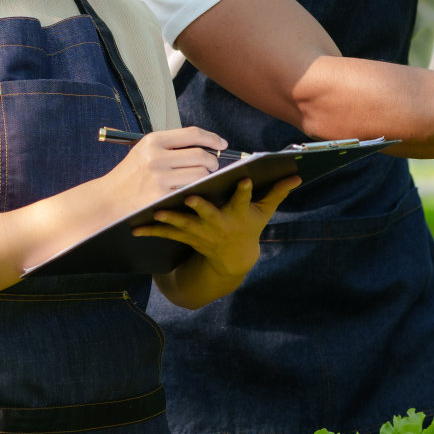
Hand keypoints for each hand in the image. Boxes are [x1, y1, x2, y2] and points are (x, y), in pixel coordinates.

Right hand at [98, 127, 228, 212]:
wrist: (108, 199)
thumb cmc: (130, 174)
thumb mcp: (144, 151)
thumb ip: (170, 145)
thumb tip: (204, 144)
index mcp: (153, 140)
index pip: (192, 134)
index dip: (212, 138)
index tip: (222, 144)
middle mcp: (157, 156)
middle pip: (201, 155)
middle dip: (213, 161)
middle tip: (213, 165)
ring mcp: (159, 177)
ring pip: (200, 174)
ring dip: (207, 176)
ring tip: (204, 178)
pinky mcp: (161, 196)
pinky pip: (191, 190)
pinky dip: (198, 190)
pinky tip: (196, 190)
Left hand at [131, 175, 301, 282]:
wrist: (232, 259)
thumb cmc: (248, 226)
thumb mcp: (264, 212)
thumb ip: (278, 192)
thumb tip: (298, 174)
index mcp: (238, 214)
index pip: (243, 200)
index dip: (243, 191)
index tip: (243, 178)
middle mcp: (219, 225)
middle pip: (209, 214)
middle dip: (200, 207)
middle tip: (190, 197)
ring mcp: (201, 234)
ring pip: (184, 226)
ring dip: (170, 220)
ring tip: (156, 213)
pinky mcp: (187, 238)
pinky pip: (167, 235)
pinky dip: (152, 231)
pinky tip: (136, 228)